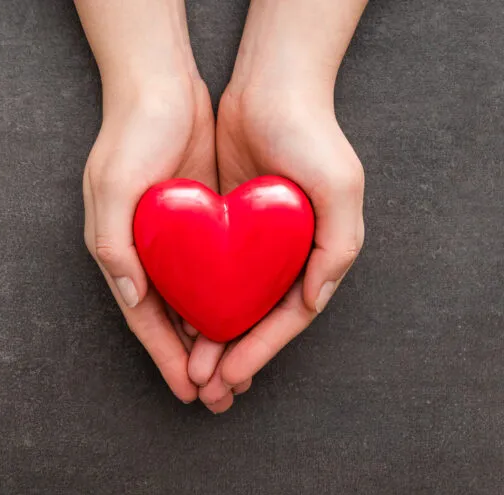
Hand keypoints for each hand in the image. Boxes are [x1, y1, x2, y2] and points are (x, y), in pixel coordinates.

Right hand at [83, 76, 220, 403]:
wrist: (159, 84)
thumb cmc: (130, 133)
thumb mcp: (112, 187)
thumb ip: (114, 246)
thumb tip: (134, 299)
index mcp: (118, 251)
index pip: (145, 318)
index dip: (166, 358)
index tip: (190, 392)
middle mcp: (143, 252)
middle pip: (169, 321)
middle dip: (192, 361)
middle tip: (219, 397)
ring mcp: (172, 238)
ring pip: (193, 302)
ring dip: (211, 338)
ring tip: (235, 373)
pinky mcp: (196, 221)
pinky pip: (211, 272)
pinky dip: (223, 301)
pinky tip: (241, 320)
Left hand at [189, 76, 364, 410]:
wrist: (270, 84)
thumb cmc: (311, 133)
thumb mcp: (339, 187)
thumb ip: (337, 247)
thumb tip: (312, 302)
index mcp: (317, 255)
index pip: (284, 318)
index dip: (257, 351)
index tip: (226, 377)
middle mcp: (285, 253)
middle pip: (254, 319)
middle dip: (231, 357)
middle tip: (203, 389)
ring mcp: (253, 240)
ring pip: (228, 301)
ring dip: (209, 336)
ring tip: (187, 369)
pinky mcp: (224, 222)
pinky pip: (206, 271)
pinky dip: (194, 298)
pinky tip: (174, 320)